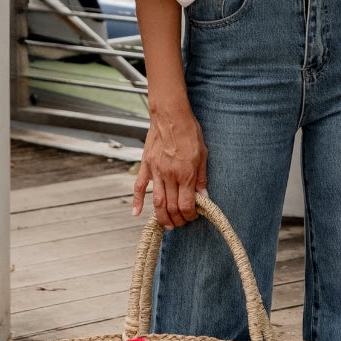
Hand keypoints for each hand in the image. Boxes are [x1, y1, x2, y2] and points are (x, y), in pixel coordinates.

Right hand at [133, 100, 207, 227]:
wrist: (171, 115)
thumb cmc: (189, 132)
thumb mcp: (203, 154)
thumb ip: (202, 178)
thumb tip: (204, 197)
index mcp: (185, 173)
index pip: (186, 205)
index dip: (190, 215)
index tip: (193, 216)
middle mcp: (169, 175)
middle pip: (171, 207)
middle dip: (177, 220)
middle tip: (181, 223)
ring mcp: (156, 171)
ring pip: (156, 202)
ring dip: (161, 217)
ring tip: (167, 224)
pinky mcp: (146, 165)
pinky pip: (139, 186)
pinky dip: (136, 201)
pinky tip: (136, 213)